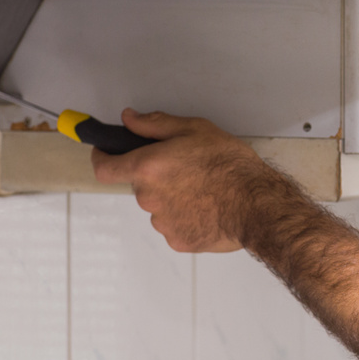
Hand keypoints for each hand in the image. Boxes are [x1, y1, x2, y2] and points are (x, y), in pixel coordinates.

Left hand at [91, 109, 274, 252]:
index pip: (104, 167)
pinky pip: (175, 225)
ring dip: (173, 197)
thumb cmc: (230, 165)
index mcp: (148, 167)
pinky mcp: (178, 240)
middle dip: (157, 176)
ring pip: (159, 206)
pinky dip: (187, 216)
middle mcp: (148, 197)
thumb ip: (155, 124)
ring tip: (204, 190)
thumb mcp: (195, 129)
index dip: (102, 158)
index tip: (107, 153)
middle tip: (187, 168)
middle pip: (140, 185)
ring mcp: (162, 222)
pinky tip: (209, 208)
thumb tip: (130, 119)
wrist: (256, 204)